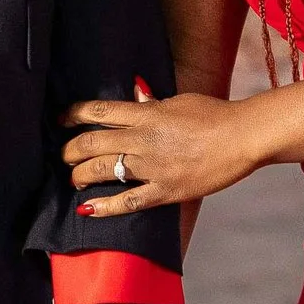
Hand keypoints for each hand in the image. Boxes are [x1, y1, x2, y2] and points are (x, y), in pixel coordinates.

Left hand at [65, 85, 255, 217]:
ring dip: (80, 175)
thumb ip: (153, 103)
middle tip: (63, 154)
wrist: (242, 138)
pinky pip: (128, 202)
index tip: (61, 119)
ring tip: (73, 178)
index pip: (99, 111)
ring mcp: (152, 167)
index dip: (74, 114)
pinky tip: (87, 209)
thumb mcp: (179, 100)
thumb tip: (135, 94)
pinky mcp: (164, 190)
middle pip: (93, 142)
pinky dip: (104, 207)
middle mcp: (143, 139)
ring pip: (103, 170)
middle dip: (71, 149)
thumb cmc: (214, 114)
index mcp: (146, 113)